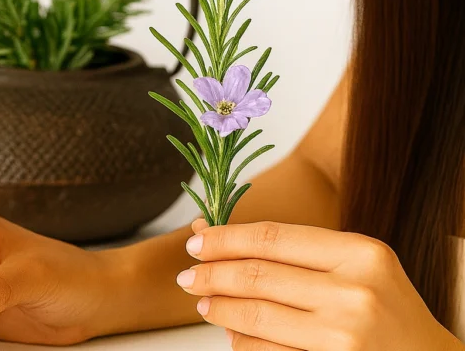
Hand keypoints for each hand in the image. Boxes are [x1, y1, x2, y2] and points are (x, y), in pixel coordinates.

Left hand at [177, 219, 461, 349]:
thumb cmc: (386, 310)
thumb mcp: (358, 266)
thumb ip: (295, 252)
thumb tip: (212, 233)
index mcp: (362, 255)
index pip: (271, 239)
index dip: (224, 238)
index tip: (196, 240)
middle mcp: (354, 294)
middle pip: (255, 276)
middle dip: (210, 274)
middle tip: (187, 275)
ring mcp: (342, 338)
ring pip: (253, 318)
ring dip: (218, 309)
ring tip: (204, 302)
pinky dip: (241, 341)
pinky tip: (234, 332)